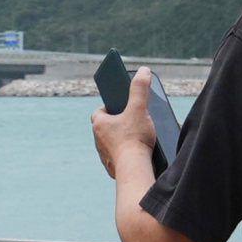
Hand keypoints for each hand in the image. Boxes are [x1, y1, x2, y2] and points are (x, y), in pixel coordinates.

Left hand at [91, 67, 162, 183]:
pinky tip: (138, 153)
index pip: (100, 111)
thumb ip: (140, 88)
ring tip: (138, 137)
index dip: (110, 107)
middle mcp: (98, 141)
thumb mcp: (139, 108)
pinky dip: (126, 154)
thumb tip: (143, 71)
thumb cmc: (134, 139)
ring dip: (122, 139)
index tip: (120, 105)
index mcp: (99, 124)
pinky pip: (118, 158)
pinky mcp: (112, 168)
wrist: (134, 170)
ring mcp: (104, 156)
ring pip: (112, 143)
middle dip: (118, 123)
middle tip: (132, 120)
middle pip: (107, 128)